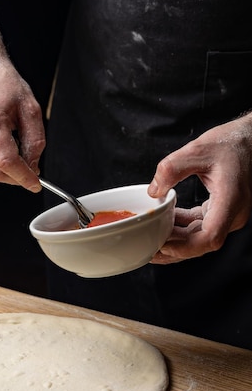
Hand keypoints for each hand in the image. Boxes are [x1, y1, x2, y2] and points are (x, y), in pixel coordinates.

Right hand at [0, 51, 44, 190]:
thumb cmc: (3, 84)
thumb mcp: (30, 109)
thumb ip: (35, 142)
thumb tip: (33, 167)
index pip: (6, 162)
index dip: (23, 177)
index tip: (34, 184)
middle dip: (15, 177)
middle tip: (29, 169)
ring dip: (3, 171)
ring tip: (12, 150)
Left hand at [148, 113, 251, 263]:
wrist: (249, 140)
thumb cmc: (230, 143)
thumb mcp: (197, 150)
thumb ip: (172, 169)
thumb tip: (154, 192)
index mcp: (230, 201)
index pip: (210, 237)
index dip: (185, 247)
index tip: (163, 246)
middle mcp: (233, 214)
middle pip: (202, 243)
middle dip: (174, 249)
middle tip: (147, 249)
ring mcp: (228, 215)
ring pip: (199, 238)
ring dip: (175, 241)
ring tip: (150, 242)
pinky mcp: (221, 211)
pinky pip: (199, 226)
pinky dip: (181, 229)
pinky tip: (163, 226)